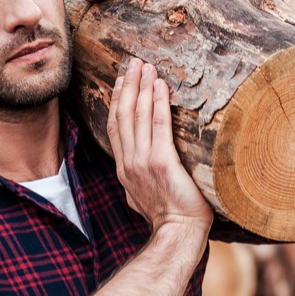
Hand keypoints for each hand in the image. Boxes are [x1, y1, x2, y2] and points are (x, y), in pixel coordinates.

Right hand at [107, 56, 212, 244]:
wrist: (178, 233)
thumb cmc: (169, 218)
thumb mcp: (144, 198)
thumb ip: (140, 179)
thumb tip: (142, 172)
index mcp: (125, 169)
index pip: (116, 127)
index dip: (118, 101)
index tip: (123, 80)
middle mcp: (130, 163)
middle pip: (123, 116)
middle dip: (128, 86)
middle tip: (134, 62)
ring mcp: (143, 162)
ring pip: (138, 116)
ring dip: (142, 88)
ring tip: (146, 66)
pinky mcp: (162, 162)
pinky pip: (158, 125)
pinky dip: (158, 103)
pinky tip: (161, 86)